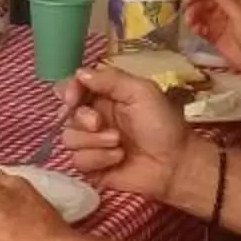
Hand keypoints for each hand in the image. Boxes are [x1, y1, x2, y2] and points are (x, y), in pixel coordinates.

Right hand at [59, 65, 192, 202]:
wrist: (175, 164)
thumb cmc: (163, 124)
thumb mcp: (142, 92)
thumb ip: (111, 79)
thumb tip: (78, 73)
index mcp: (105, 96)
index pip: (73, 87)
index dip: (68, 90)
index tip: (72, 98)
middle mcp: (95, 118)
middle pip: (66, 114)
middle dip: (82, 119)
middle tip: (99, 123)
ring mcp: (92, 143)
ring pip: (69, 138)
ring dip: (94, 141)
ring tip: (118, 143)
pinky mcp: (92, 167)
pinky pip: (77, 161)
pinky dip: (98, 158)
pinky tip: (118, 158)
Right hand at [186, 0, 240, 79]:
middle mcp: (226, 6)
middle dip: (194, 4)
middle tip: (187, 13)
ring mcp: (220, 22)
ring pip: (200, 12)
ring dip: (193, 15)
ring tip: (191, 24)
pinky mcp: (216, 36)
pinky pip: (201, 27)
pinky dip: (196, 27)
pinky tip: (196, 31)